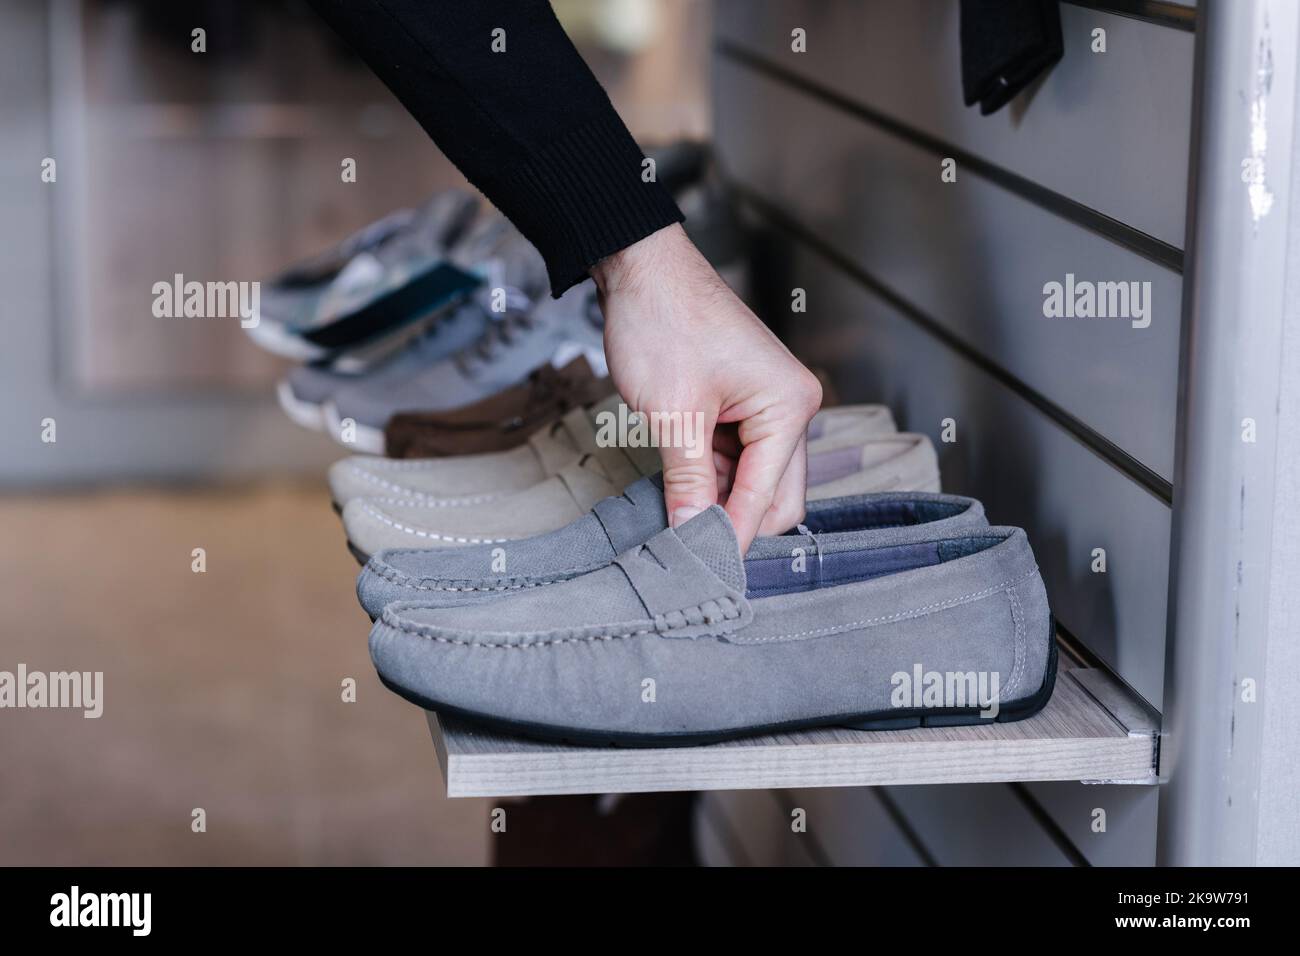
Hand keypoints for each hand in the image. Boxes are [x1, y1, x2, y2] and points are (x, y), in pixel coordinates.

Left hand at [591, 223, 822, 552]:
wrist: (641, 267)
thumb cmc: (662, 321)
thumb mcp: (673, 414)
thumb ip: (689, 483)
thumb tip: (695, 537)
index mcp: (789, 406)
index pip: (767, 497)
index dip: (732, 536)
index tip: (703, 571)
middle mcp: (792, 407)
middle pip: (777, 496)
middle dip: (734, 522)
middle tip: (688, 551)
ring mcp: (770, 407)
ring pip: (756, 481)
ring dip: (720, 500)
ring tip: (676, 519)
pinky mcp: (745, 405)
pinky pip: (738, 459)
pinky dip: (712, 478)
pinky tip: (681, 488)